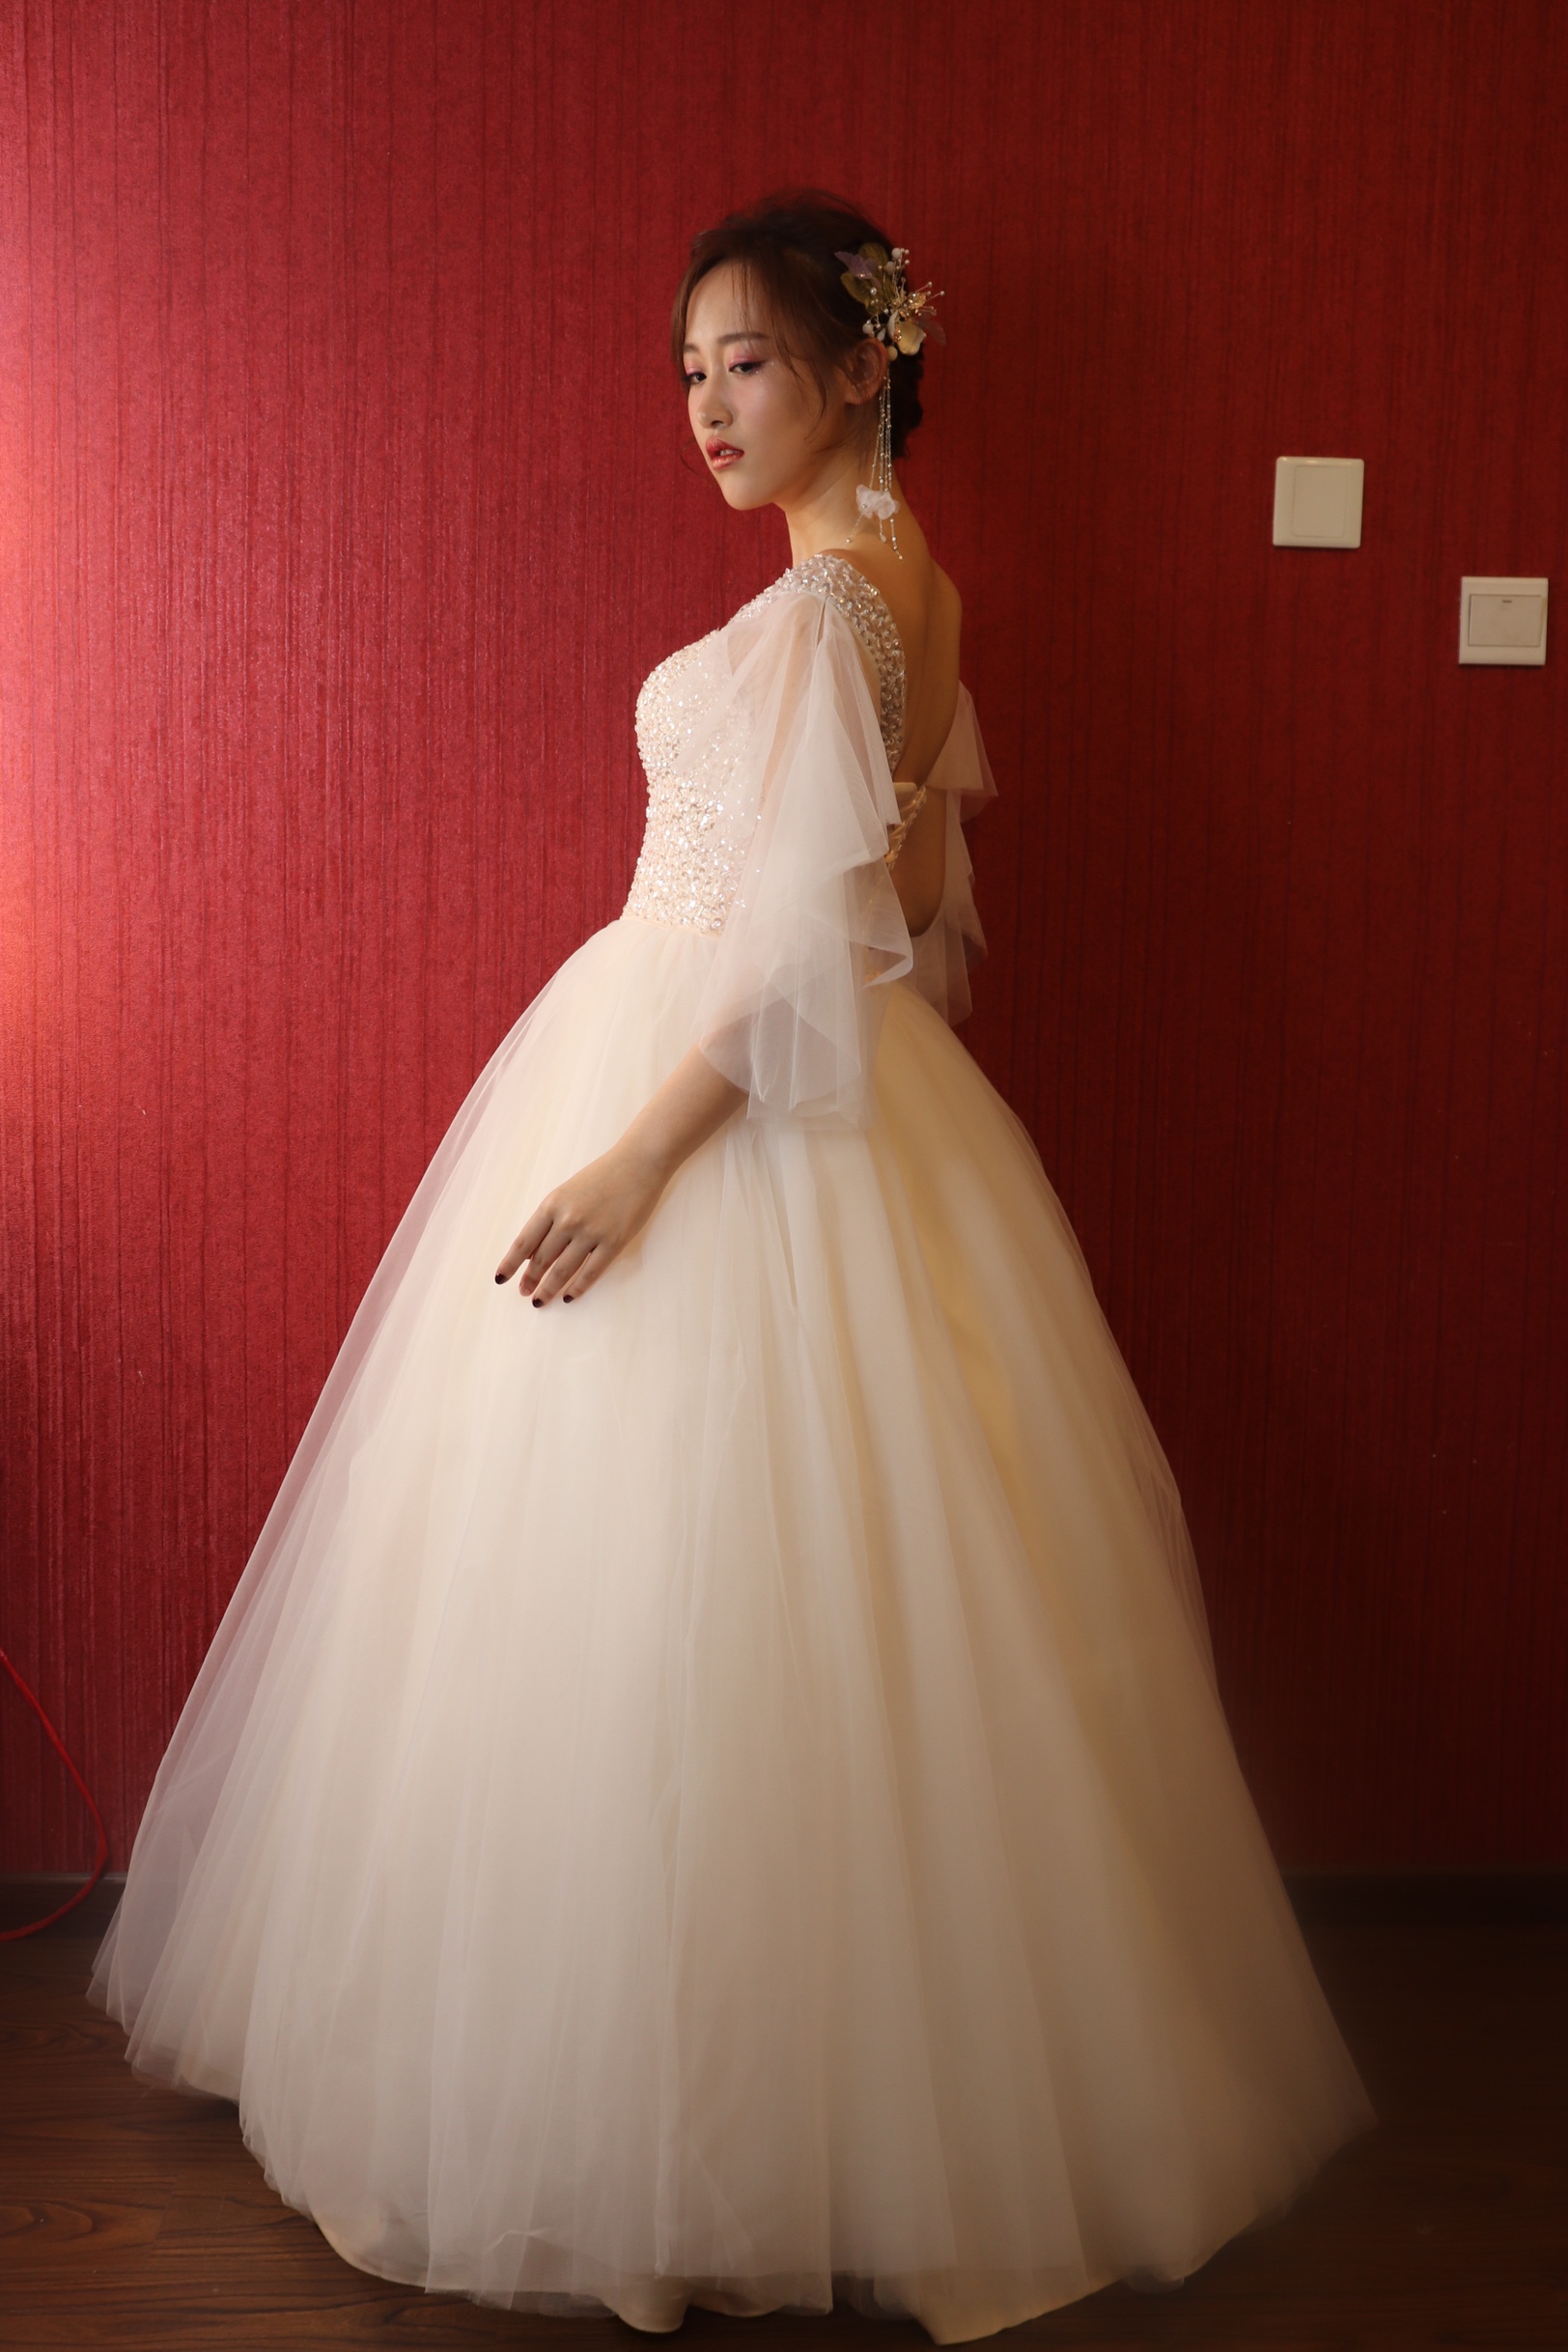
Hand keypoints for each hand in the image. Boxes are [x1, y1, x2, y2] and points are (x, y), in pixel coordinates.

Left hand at [494, 1139, 668, 1306]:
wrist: (638, 1164)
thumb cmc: (601, 1176)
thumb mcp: (566, 1192)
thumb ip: (550, 1218)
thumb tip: (533, 1251)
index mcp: (552, 1205)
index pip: (524, 1242)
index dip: (510, 1264)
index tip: (501, 1278)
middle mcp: (568, 1220)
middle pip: (541, 1259)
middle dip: (530, 1279)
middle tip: (524, 1292)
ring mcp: (591, 1233)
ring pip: (563, 1271)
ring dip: (549, 1289)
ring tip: (540, 1300)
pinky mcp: (613, 1242)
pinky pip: (591, 1273)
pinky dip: (578, 1288)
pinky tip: (569, 1297)